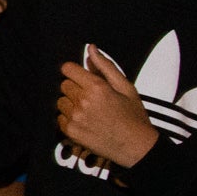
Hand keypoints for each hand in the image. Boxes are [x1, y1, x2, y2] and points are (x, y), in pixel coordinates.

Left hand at [58, 53, 158, 169]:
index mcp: (97, 88)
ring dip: (71, 103)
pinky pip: (59, 118)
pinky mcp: (70, 131)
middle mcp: (83, 101)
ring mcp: (75, 117)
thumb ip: (106, 67)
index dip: (74, 71)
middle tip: (91, 97)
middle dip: (75, 88)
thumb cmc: (134, 116)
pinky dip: (68, 118)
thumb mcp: (126, 88)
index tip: (80, 76)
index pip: (68, 69)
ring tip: (89, 111)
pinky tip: (85, 122)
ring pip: (60, 101)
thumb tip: (91, 48)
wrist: (136, 147)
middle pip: (64, 85)